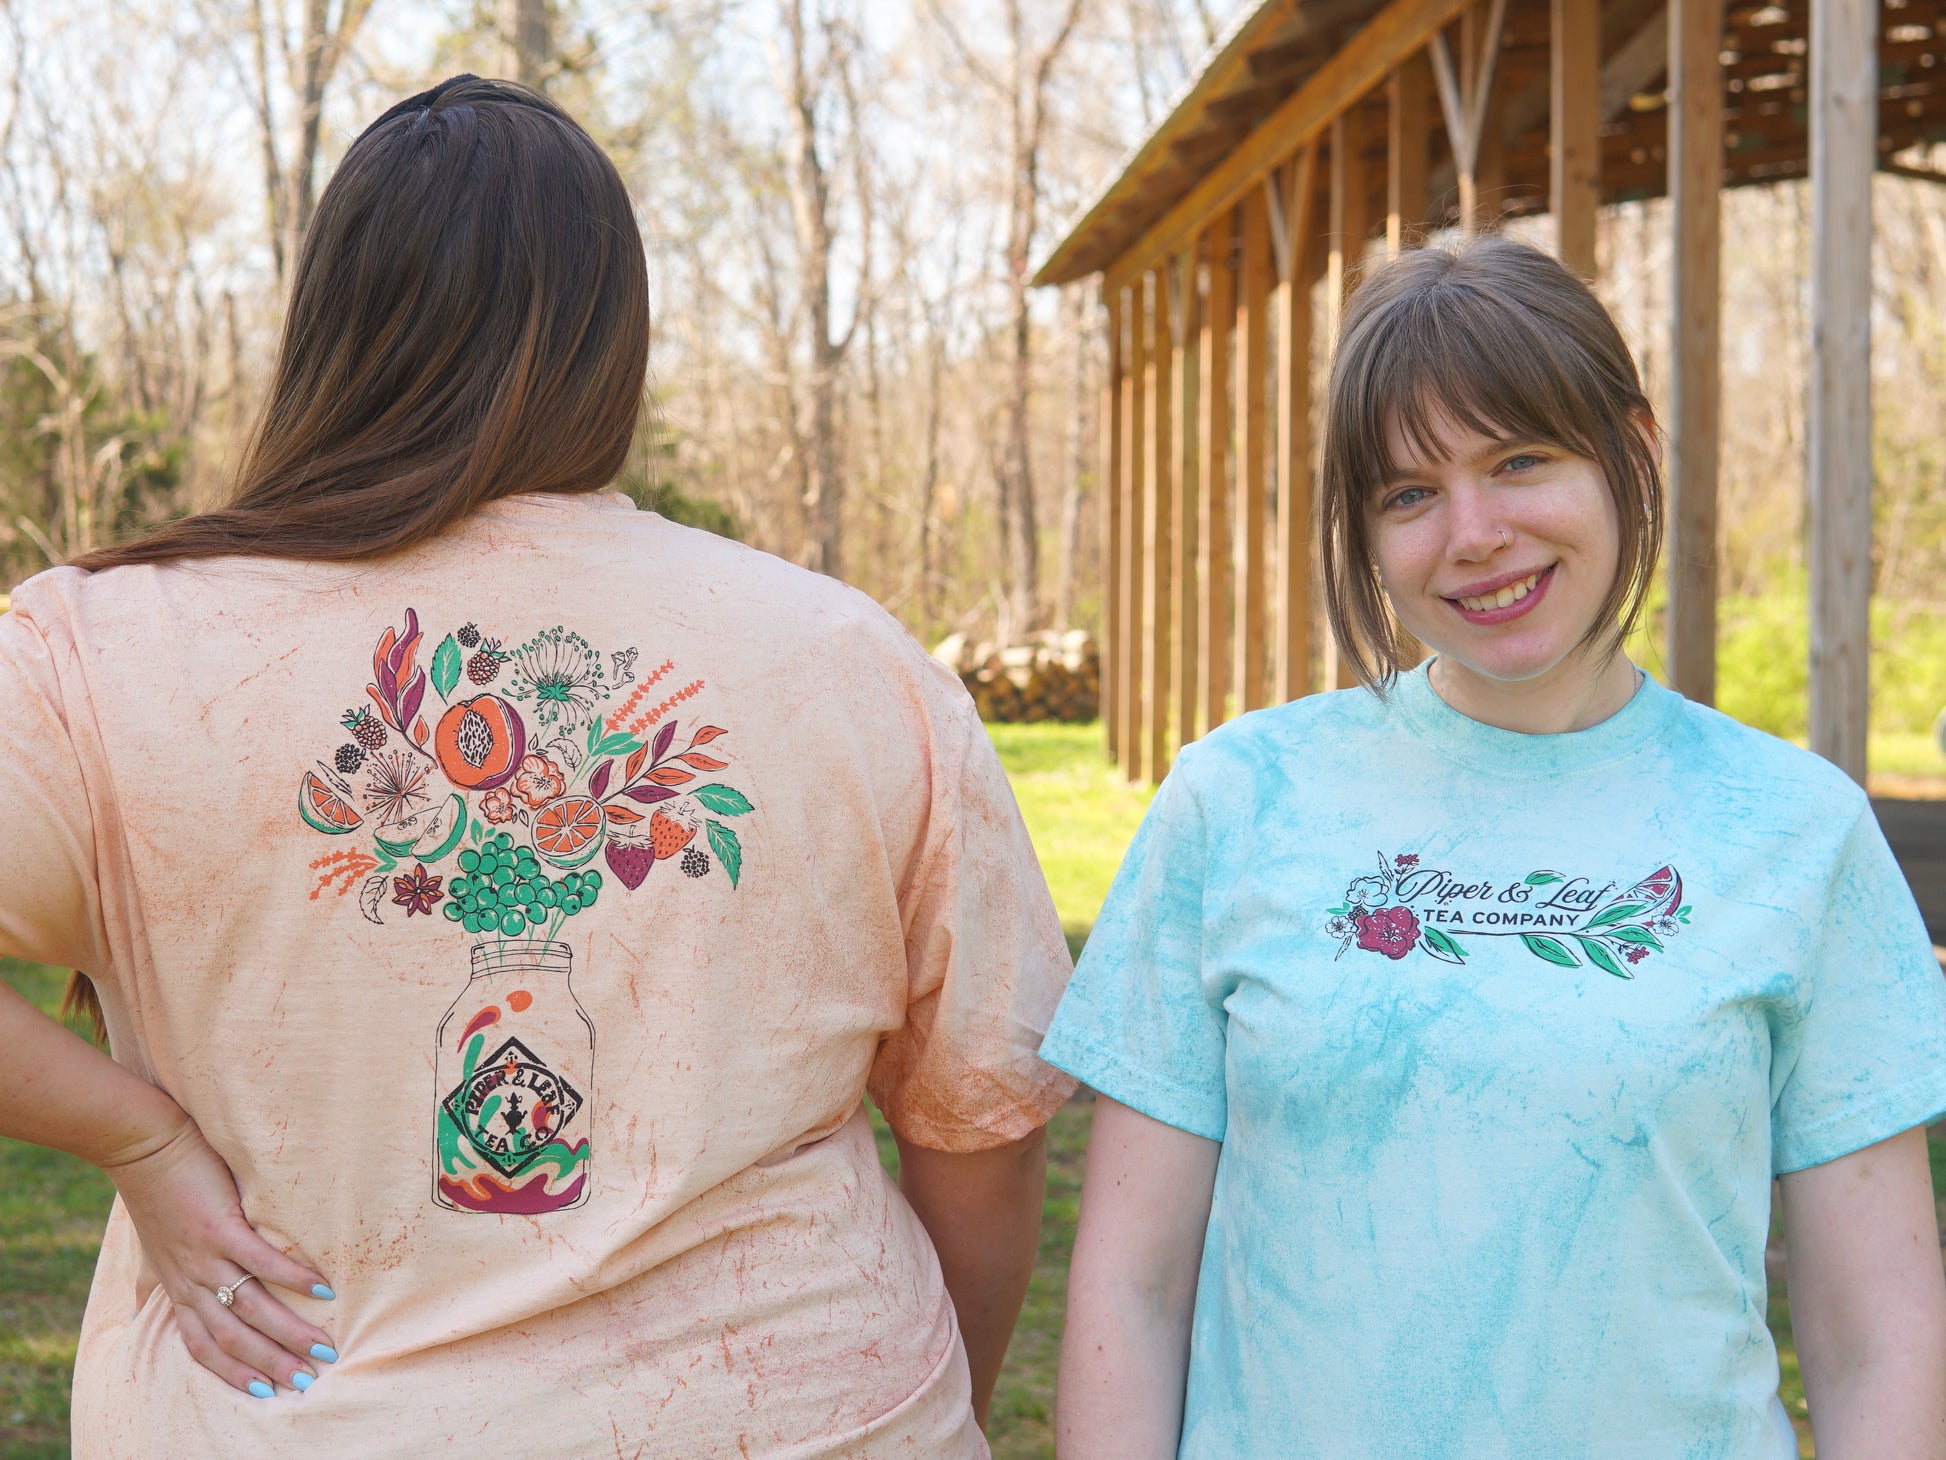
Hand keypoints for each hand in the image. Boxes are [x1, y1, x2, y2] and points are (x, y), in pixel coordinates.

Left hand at [103, 1115, 338, 1398]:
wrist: (141, 1148)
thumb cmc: (156, 1190)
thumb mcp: (156, 1244)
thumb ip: (166, 1272)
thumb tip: (155, 1295)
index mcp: (178, 1286)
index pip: (203, 1344)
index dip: (233, 1372)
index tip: (267, 1391)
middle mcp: (191, 1280)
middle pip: (233, 1336)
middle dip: (271, 1363)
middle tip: (307, 1381)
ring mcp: (205, 1256)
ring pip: (250, 1306)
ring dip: (288, 1332)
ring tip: (322, 1347)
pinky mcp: (220, 1227)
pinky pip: (260, 1260)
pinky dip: (292, 1277)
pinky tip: (321, 1288)